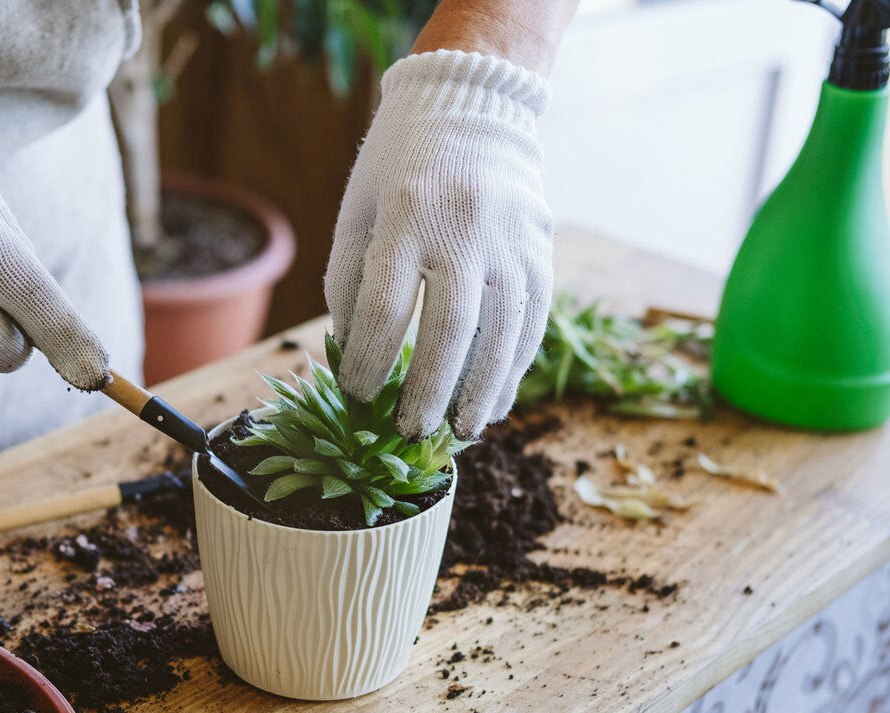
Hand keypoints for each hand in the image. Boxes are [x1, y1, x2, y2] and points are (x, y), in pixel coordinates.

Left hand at [324, 50, 553, 439]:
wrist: (472, 105)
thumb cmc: (399, 164)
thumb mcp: (358, 208)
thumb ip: (349, 278)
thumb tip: (351, 353)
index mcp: (404, 214)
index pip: (383, 307)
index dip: (367, 360)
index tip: (356, 395)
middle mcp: (462, 228)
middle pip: (448, 330)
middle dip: (427, 390)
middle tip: (410, 432)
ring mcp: (510, 240)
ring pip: (501, 333)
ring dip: (480, 392)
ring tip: (461, 431)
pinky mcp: (540, 251)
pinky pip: (531, 322)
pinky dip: (514, 368)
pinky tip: (496, 400)